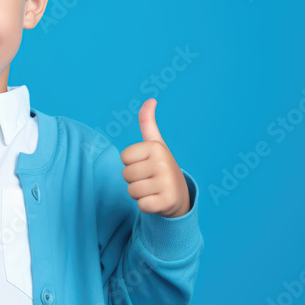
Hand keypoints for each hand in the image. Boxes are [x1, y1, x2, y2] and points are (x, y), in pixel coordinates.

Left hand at [120, 99, 189, 217]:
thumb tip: (151, 99)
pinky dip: (146, 205)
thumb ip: (148, 122)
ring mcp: (166, 183)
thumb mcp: (155, 144)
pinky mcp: (167, 201)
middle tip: (149, 179)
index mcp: (156, 148)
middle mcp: (163, 163)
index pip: (124, 158)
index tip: (145, 164)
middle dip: (134, 180)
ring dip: (139, 193)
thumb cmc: (161, 167)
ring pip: (132, 191)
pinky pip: (141, 205)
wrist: (180, 195)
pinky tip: (157, 200)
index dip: (131, 163)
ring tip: (152, 189)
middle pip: (126, 175)